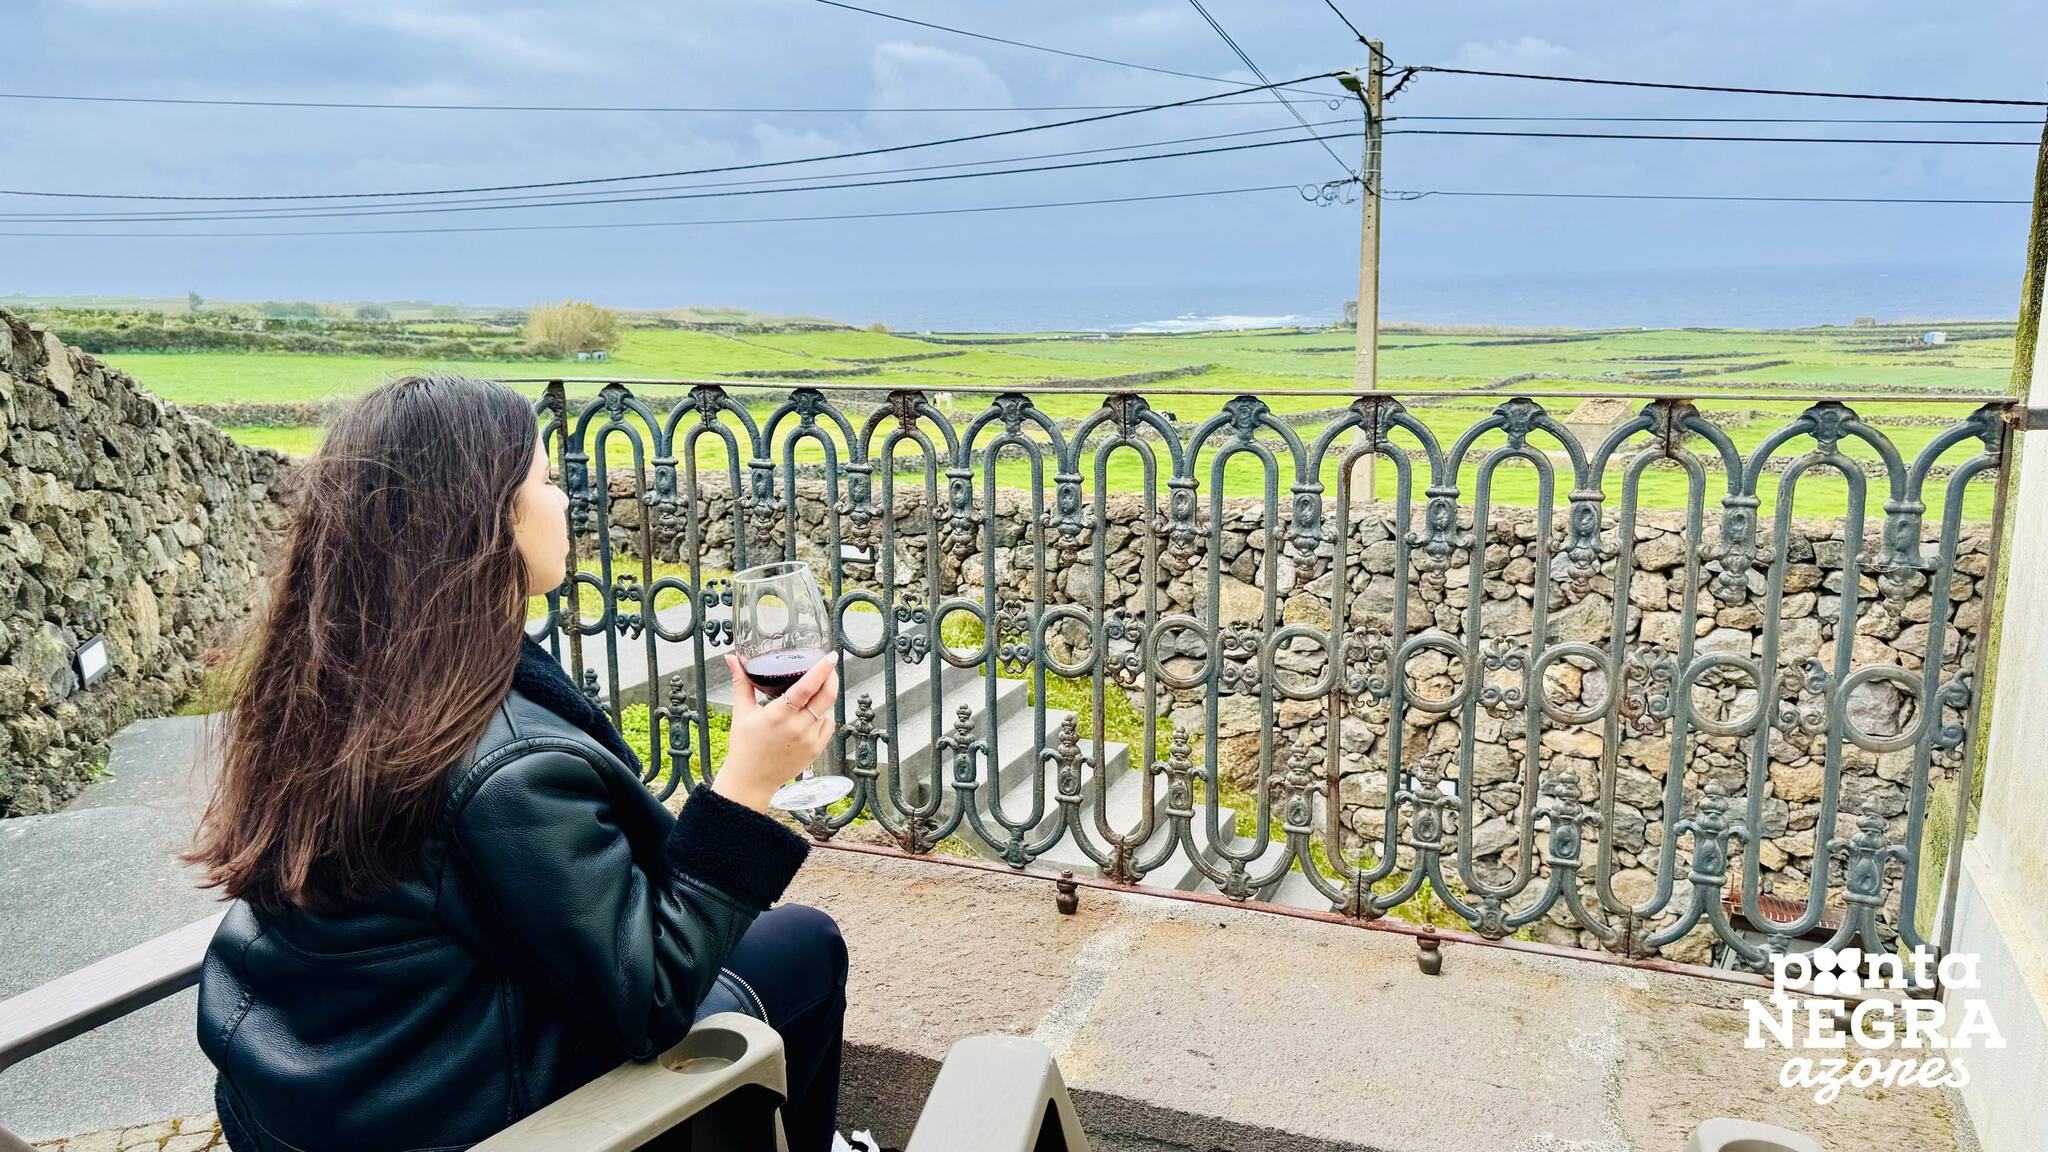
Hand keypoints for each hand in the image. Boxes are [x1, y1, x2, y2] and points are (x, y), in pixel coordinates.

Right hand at [712, 653, 840, 812]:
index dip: (821, 670)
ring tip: (811, 695)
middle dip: (832, 677)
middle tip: (829, 666)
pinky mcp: (816, 750)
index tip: (830, 656)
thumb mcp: (741, 712)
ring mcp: (809, 740)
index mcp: (777, 715)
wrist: (751, 779)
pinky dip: (823, 717)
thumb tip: (732, 659)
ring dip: (823, 698)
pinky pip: (828, 725)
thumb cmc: (745, 745)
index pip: (807, 687)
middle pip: (826, 696)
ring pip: (827, 709)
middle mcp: (796, 727)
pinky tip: (810, 716)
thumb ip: (741, 683)